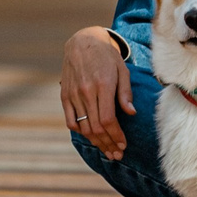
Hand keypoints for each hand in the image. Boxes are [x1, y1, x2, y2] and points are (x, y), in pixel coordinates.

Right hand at [60, 27, 135, 159]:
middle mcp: (86, 91)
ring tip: (106, 151)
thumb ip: (125, 93)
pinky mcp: (65, 95)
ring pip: (83, 127)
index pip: (108, 119)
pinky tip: (90, 137)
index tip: (123, 145)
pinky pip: (71, 120)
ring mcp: (73, 94)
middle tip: (117, 154)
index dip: (116, 136)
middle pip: (96, 127)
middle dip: (108, 144)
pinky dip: (80, 132)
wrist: (82, 42)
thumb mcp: (122, 70)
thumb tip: (132, 113)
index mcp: (102, 85)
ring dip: (96, 142)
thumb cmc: (107, 56)